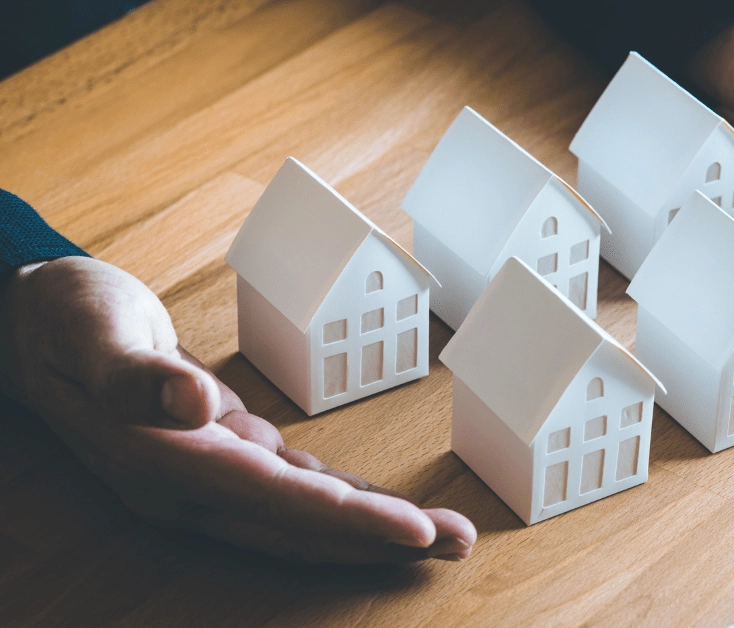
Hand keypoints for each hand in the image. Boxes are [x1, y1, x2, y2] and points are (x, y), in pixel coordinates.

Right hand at [0, 257, 474, 562]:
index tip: (415, 530)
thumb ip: (133, 374)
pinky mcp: (220, 457)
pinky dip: (341, 501)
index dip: (348, 519)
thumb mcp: (91, 329)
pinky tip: (383, 508)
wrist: (32, 327)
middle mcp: (190, 485)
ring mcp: (206, 477)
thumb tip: (191, 404)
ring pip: (304, 514)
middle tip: (459, 543)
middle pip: (302, 525)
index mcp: (165, 460)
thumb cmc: (64, 318)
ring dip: (373, 526)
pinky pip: (291, 489)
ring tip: (443, 535)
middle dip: (382, 539)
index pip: (275, 500)